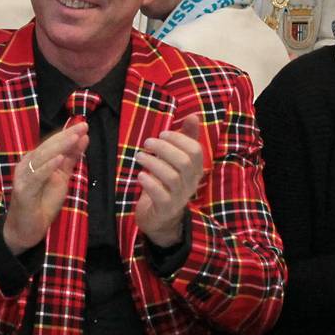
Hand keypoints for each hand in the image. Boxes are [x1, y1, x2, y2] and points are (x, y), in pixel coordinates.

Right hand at [1, 119, 86, 252]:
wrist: (26, 231)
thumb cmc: (42, 203)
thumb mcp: (61, 178)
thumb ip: (70, 159)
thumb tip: (83, 138)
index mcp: (36, 161)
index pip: (52, 144)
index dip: (67, 134)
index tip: (84, 125)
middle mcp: (27, 165)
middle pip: (47, 147)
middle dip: (65, 135)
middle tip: (82, 126)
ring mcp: (24, 177)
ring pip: (41, 157)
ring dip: (59, 146)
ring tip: (74, 137)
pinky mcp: (23, 191)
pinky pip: (36, 177)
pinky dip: (47, 167)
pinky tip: (59, 158)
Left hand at [133, 114, 207, 247]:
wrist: (161, 219)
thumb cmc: (166, 184)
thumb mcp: (176, 161)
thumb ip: (186, 139)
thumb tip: (194, 116)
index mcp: (195, 169)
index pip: (195, 150)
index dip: (178, 138)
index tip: (161, 134)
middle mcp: (191, 183)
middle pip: (184, 162)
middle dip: (164, 148)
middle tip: (147, 143)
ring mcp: (179, 197)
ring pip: (172, 177)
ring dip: (153, 163)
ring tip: (139, 156)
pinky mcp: (165, 209)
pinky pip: (160, 195)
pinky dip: (149, 182)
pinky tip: (140, 175)